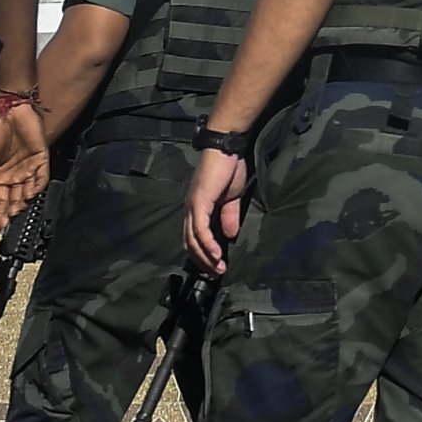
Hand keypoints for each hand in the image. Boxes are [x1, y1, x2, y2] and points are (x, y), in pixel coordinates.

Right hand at [0, 99, 47, 217]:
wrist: (8, 109)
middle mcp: (14, 175)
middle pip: (14, 199)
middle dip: (10, 213)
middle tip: (5, 223)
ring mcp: (28, 168)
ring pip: (28, 192)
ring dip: (23, 203)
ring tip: (16, 210)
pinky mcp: (41, 159)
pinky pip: (42, 177)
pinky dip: (37, 187)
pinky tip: (29, 194)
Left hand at [180, 145, 248, 271]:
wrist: (226, 148)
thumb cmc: (228, 168)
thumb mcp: (231, 198)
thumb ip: (229, 216)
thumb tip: (230, 236)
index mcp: (197, 209)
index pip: (194, 238)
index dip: (204, 254)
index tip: (217, 267)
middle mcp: (190, 210)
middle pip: (190, 243)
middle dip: (203, 261)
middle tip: (218, 273)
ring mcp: (192, 206)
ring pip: (193, 239)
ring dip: (206, 257)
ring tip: (219, 269)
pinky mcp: (198, 202)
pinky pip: (200, 229)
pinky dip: (207, 244)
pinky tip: (217, 254)